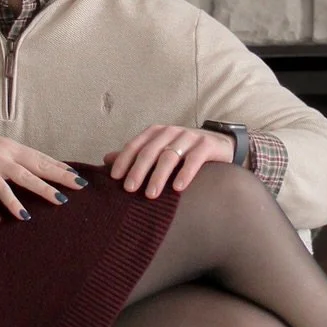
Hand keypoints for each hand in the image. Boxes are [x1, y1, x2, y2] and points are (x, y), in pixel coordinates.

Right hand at [0, 135, 87, 219]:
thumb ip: (11, 160)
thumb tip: (29, 172)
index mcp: (15, 149)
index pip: (42, 158)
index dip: (60, 166)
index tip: (77, 175)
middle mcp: (10, 155)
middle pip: (40, 166)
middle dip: (61, 175)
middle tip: (81, 184)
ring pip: (26, 178)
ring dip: (44, 188)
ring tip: (61, 200)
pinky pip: (2, 192)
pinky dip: (14, 203)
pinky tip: (24, 215)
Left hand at [106, 125, 232, 199]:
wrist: (220, 144)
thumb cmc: (184, 151)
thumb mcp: (159, 150)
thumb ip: (136, 155)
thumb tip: (106, 159)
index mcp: (157, 133)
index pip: (136, 145)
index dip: (124, 160)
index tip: (115, 177)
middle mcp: (171, 132)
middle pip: (151, 151)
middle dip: (138, 170)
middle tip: (130, 189)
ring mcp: (190, 137)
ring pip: (170, 155)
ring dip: (159, 176)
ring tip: (151, 194)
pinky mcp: (207, 144)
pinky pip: (194, 159)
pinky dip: (185, 173)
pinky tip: (178, 187)